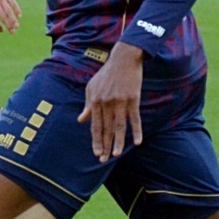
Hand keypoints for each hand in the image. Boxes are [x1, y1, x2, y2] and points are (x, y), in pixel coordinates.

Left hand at [77, 43, 144, 162]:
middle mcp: (106, 103)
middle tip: (103, 160)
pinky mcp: (133, 98)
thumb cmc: (107, 73)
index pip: (95, 126)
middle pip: (106, 129)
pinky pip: (135, 118)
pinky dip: (136, 130)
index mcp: (96, 101)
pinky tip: (137, 142)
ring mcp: (120, 101)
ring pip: (119, 126)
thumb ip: (88, 105)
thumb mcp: (92, 87)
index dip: (96, 140)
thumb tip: (81, 120)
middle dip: (104, 145)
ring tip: (116, 155)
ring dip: (118, 142)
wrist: (123, 59)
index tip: (96, 153)